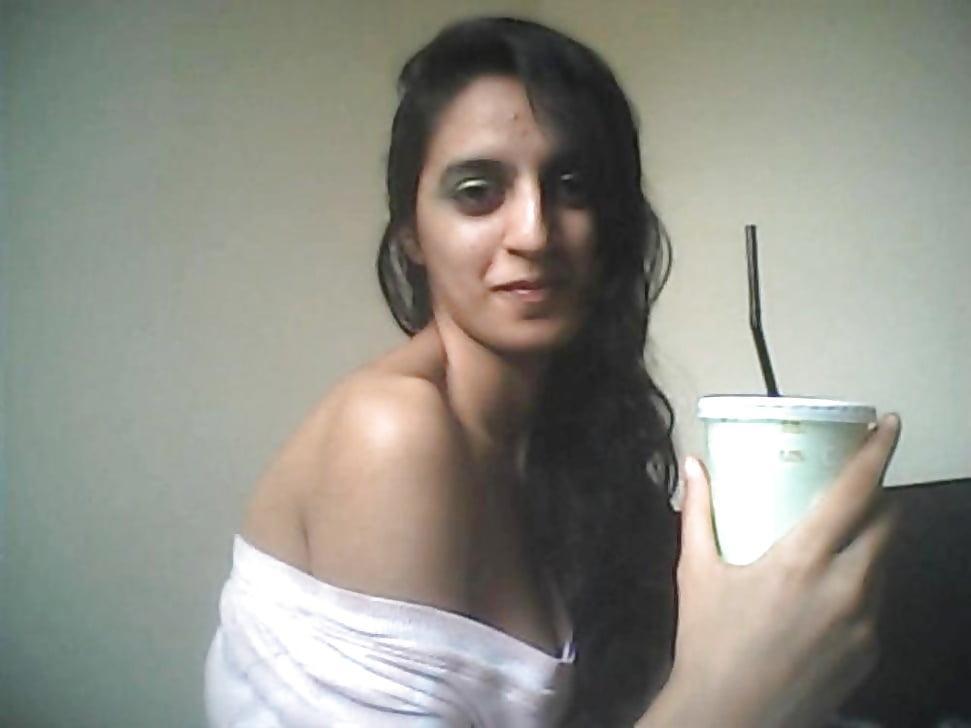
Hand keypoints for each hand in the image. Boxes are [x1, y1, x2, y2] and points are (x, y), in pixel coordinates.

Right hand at [663, 414, 900, 727]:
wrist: (728, 717)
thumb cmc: (708, 643)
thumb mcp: (697, 572)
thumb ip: (698, 513)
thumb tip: (694, 466)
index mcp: (801, 561)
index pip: (855, 491)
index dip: (877, 450)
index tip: (888, 423)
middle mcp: (845, 589)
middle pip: (888, 522)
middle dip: (878, 497)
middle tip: (853, 486)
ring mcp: (864, 625)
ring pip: (887, 563)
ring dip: (871, 540)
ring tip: (837, 537)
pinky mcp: (869, 653)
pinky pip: (878, 601)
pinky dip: (863, 583)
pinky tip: (828, 591)